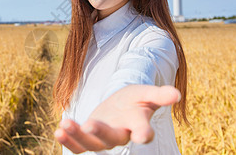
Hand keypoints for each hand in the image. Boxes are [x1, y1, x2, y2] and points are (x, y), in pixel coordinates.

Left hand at [54, 85, 180, 153]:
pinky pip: (79, 144)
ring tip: (65, 124)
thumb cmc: (136, 98)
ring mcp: (104, 138)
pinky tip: (58, 131)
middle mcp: (122, 134)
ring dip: (78, 136)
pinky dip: (69, 140)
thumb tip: (176, 94)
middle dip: (101, 133)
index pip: (143, 131)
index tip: (144, 136)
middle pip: (112, 139)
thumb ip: (160, 94)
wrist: (122, 104)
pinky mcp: (90, 137)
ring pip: (92, 144)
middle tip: (90, 124)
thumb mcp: (147, 92)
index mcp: (138, 123)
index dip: (144, 133)